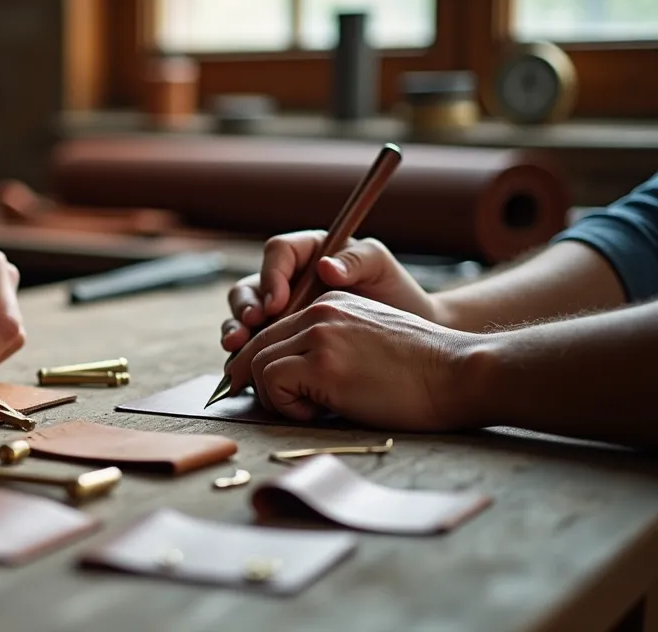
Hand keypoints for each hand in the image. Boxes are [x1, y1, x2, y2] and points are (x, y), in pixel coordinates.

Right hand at [222, 231, 442, 351]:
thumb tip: (326, 267)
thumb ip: (357, 261)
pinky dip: (247, 355)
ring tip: (236, 345)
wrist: (406, 337)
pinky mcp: (279, 339)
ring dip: (236, 329)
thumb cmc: (395, 295)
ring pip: (244, 316)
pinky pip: (254, 344)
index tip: (278, 301)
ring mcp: (280, 310)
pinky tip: (247, 367)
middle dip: (245, 305)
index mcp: (308, 253)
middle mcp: (287, 280)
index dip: (272, 274)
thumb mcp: (380, 270)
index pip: (278, 253)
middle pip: (251, 286)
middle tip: (253, 323)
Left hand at [225, 291, 481, 431]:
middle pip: (257, 345)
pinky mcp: (322, 364)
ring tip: (313, 409)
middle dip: (257, 381)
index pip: (273, 331)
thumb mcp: (367, 341)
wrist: (458, 374)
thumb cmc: (422, 372)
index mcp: (331, 303)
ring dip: (276, 396)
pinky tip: (319, 412)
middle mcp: (320, 312)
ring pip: (258, 364)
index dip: (262, 364)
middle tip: (277, 405)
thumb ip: (328, 346)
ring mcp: (319, 335)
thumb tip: (287, 377)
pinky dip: (285, 406)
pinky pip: (272, 383)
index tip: (265, 389)